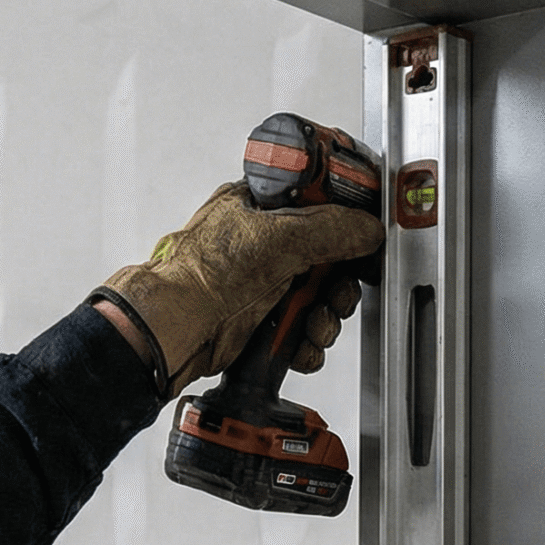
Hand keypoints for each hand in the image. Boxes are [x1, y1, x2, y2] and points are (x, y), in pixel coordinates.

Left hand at [94, 182, 381, 395]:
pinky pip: (304, 328)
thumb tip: (366, 229)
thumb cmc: (202, 273)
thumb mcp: (280, 236)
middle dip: (339, 284)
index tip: (361, 235)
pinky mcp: (265, 318)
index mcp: (261, 206)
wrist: (179, 327)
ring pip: (319, 298)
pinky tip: (300, 342)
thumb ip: (332, 229)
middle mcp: (264, 243)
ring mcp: (265, 282)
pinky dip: (308, 341)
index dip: (345, 219)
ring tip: (314, 323)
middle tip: (335, 292)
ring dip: (326, 317)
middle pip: (328, 258)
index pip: (318, 202)